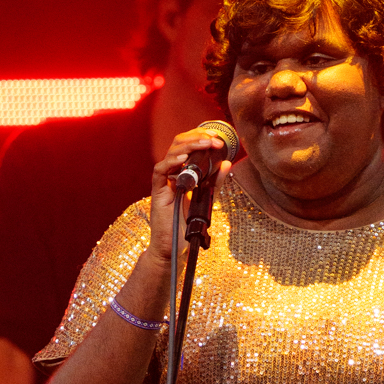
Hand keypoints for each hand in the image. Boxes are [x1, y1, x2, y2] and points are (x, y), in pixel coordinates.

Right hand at [146, 129, 231, 266]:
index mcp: (182, 171)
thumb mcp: (206, 199)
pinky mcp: (158, 191)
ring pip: (171, 153)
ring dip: (189, 145)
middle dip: (197, 138)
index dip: (201, 138)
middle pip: (179, 144)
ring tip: (205, 144)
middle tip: (214, 140)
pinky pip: (161, 170)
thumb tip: (226, 163)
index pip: (188, 146)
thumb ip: (215, 182)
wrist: (174, 246)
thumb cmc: (187, 224)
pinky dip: (171, 162)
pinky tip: (183, 158)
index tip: (217, 139)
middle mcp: (171, 173)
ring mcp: (164, 181)